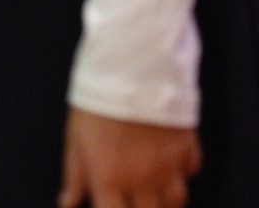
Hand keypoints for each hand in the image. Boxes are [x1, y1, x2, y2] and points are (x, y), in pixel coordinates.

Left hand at [62, 108, 199, 207]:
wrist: (132, 64)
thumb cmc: (97, 99)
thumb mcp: (75, 136)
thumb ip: (74, 175)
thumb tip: (67, 203)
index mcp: (111, 180)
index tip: (113, 205)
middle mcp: (144, 180)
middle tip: (136, 199)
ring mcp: (170, 165)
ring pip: (177, 201)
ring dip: (166, 202)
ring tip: (156, 195)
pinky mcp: (189, 144)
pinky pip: (192, 170)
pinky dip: (183, 173)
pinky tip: (173, 165)